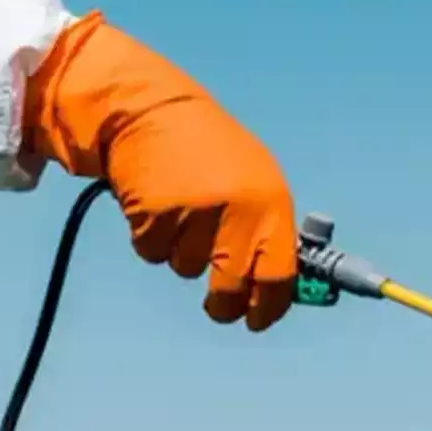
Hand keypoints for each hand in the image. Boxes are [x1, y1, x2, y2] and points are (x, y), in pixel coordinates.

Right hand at [21, 14, 297, 330]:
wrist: (153, 110)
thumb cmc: (209, 150)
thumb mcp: (254, 181)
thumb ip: (267, 231)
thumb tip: (280, 289)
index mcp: (270, 201)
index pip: (278, 275)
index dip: (268, 307)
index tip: (258, 319)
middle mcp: (237, 209)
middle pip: (230, 287)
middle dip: (222, 305)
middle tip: (216, 304)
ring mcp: (194, 212)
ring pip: (186, 270)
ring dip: (181, 253)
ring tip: (181, 209)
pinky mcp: (154, 213)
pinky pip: (152, 253)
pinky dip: (152, 239)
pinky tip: (156, 203)